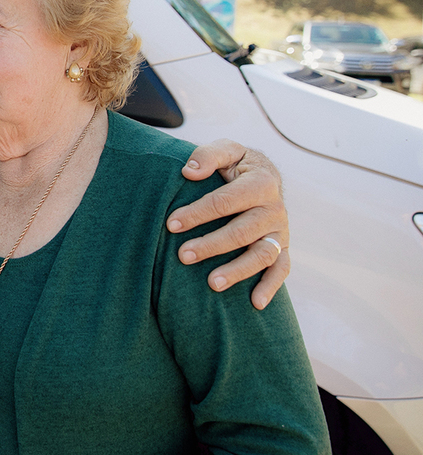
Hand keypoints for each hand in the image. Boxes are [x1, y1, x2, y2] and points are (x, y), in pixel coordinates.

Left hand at [168, 140, 288, 309]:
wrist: (264, 176)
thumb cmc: (236, 165)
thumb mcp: (226, 150)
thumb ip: (209, 155)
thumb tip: (189, 171)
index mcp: (261, 181)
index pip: (225, 201)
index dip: (197, 213)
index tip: (171, 224)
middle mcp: (275, 208)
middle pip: (242, 231)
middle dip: (211, 245)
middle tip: (183, 256)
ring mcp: (281, 230)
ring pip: (262, 254)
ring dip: (238, 270)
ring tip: (211, 283)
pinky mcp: (283, 246)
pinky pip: (282, 269)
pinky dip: (271, 286)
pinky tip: (255, 303)